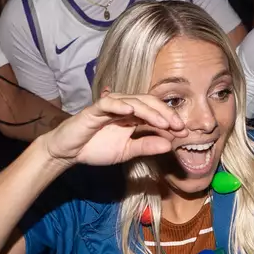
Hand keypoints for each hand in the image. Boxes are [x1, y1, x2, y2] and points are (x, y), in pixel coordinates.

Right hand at [37, 92, 183, 167]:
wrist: (69, 152)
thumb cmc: (96, 148)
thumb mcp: (126, 152)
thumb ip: (146, 146)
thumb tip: (168, 146)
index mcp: (132, 116)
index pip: (154, 112)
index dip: (170, 120)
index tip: (184, 132)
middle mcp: (123, 108)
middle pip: (148, 102)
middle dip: (165, 113)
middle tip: (179, 126)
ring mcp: (109, 107)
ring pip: (132, 101)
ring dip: (149, 111)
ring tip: (163, 122)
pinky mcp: (93, 110)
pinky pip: (107, 103)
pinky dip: (119, 106)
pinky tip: (131, 112)